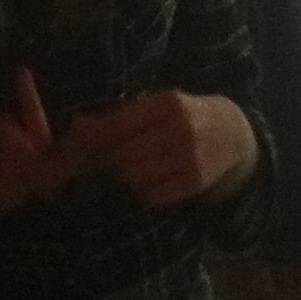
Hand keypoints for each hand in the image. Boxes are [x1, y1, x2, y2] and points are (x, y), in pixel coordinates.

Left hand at [61, 91, 259, 207]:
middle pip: (120, 155)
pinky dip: (142, 193)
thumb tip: (76, 127)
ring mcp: (190, 158)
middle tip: (88, 167)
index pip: (116, 125)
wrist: (235, 136)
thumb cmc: (186, 117)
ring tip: (119, 174)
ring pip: (133, 178)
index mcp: (168, 103)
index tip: (65, 150)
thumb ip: (121, 116)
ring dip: (119, 180)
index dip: (86, 140)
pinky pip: (151, 196)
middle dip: (99, 163)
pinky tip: (145, 182)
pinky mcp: (195, 182)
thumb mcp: (159, 106)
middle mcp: (180, 129)